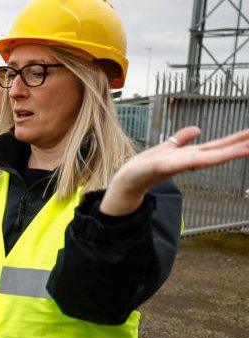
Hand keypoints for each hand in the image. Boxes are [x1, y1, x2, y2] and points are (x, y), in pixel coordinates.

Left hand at [102, 126, 248, 215]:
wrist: (127, 180)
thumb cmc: (145, 166)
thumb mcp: (166, 147)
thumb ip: (181, 139)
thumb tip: (196, 129)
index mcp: (191, 154)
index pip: (219, 145)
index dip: (238, 140)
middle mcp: (190, 160)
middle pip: (220, 150)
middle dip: (241, 144)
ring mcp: (180, 164)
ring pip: (210, 156)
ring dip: (230, 152)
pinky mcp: (167, 166)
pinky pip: (188, 161)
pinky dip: (203, 159)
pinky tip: (216, 156)